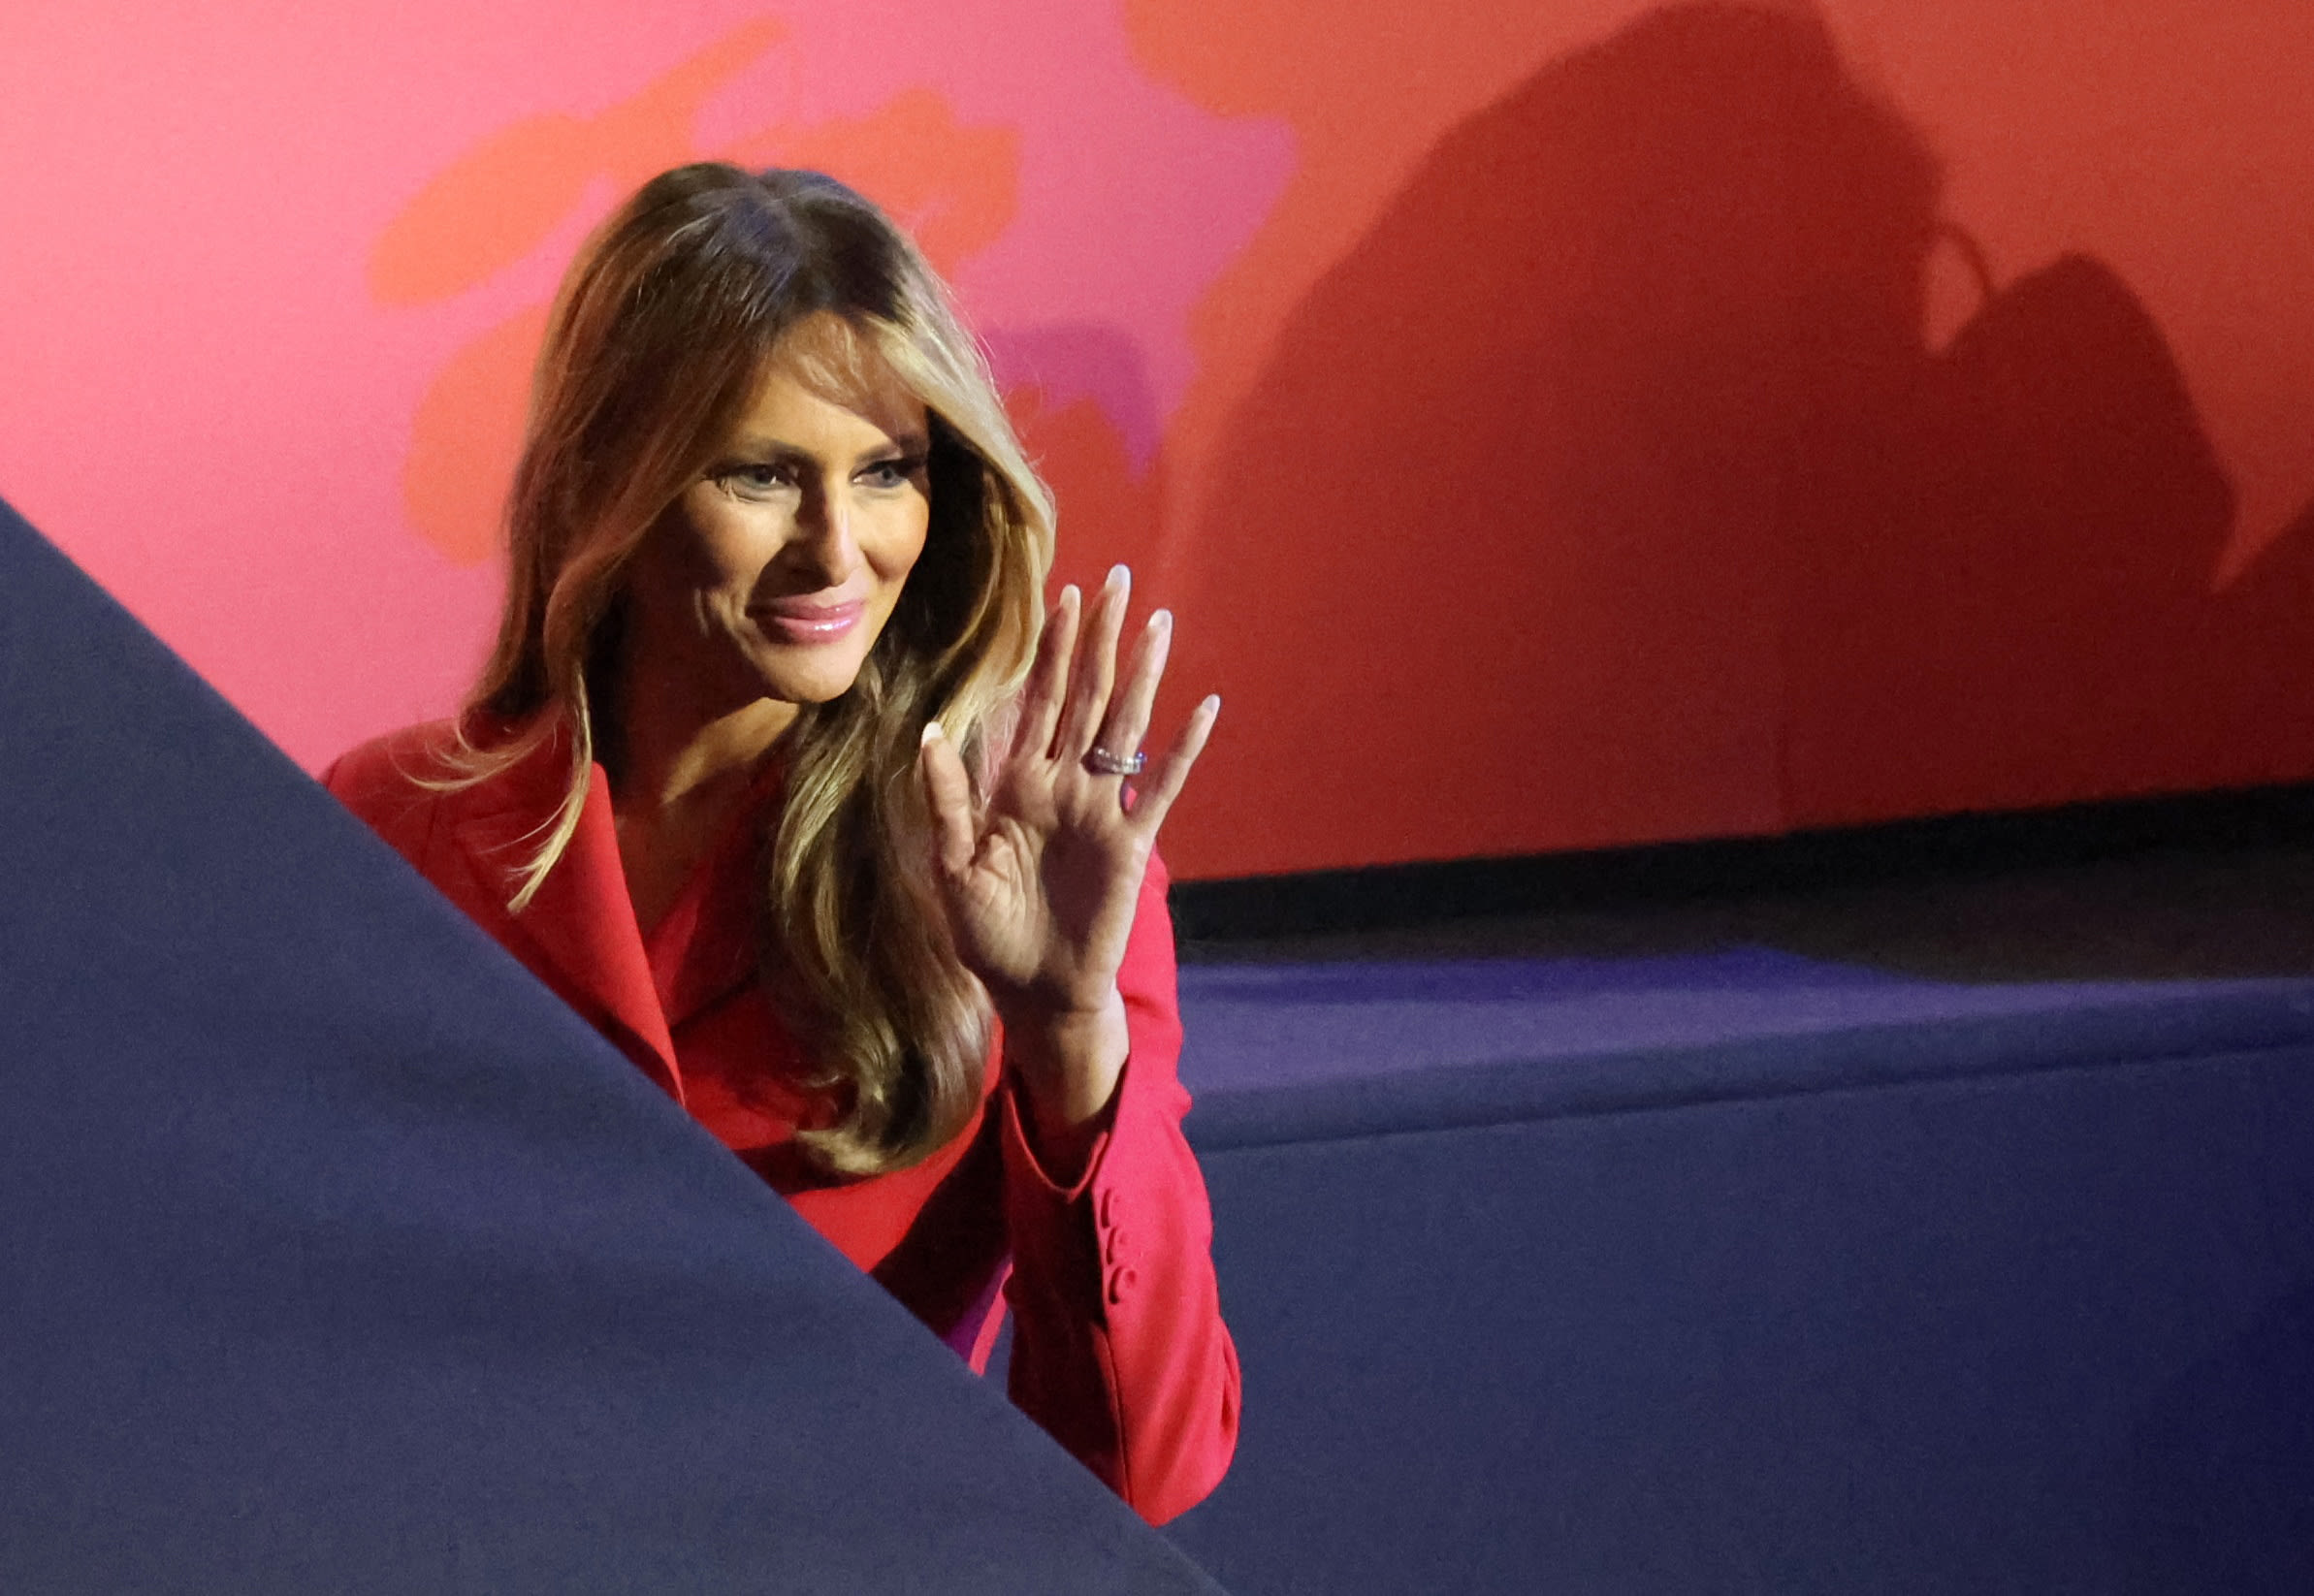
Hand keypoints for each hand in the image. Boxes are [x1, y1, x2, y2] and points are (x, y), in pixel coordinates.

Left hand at [918, 565, 1217, 1152]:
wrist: (1034, 994)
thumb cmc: (988, 937)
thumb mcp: (953, 866)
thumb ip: (948, 798)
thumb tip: (935, 729)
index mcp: (1017, 785)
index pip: (1037, 701)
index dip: (1050, 649)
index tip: (1062, 596)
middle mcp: (1063, 785)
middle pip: (1084, 696)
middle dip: (1098, 639)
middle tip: (1117, 579)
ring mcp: (1100, 811)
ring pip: (1123, 727)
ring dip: (1139, 675)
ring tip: (1157, 623)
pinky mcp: (1130, 844)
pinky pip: (1159, 787)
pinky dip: (1181, 748)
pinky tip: (1202, 709)